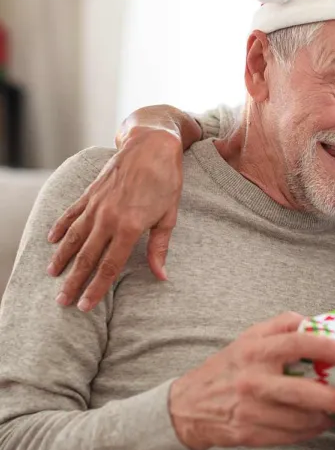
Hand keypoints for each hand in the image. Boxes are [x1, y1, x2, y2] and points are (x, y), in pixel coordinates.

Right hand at [47, 121, 185, 310]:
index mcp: (130, 227)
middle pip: (87, 257)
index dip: (96, 288)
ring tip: (52, 275)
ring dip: (62, 258)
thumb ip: (160, 248)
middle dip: (74, 281)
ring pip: (74, 237)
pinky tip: (51, 240)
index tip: (85, 304)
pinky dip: (60, 227)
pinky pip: (71, 214)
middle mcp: (108, 218)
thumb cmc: (166, 181)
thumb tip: (161, 276)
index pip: (109, 266)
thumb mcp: (169, 216)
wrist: (152, 145)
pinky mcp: (91, 192)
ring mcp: (96, 205)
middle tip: (62, 301)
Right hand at [169, 311, 334, 449]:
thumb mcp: (248, 338)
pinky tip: (321, 424)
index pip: (297, 344)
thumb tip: (315, 322)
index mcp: (256, 351)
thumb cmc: (227, 368)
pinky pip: (290, 435)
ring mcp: (251, 409)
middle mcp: (253, 380)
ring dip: (326, 419)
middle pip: (302, 392)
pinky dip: (310, 431)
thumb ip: (281, 325)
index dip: (328, 349)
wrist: (188, 407)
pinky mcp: (250, 433)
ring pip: (299, 419)